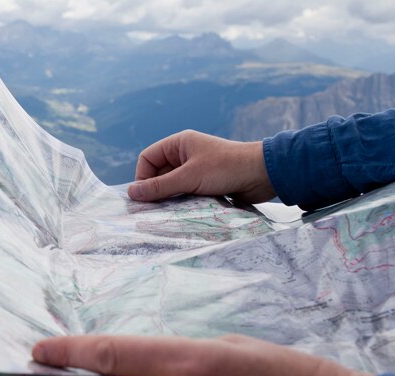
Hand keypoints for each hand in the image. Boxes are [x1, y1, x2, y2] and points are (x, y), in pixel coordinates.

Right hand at [130, 130, 276, 203]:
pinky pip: (185, 193)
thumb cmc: (225, 168)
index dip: (142, 177)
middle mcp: (185, 155)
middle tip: (153, 210)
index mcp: (179, 144)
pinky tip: (183, 212)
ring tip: (170, 211)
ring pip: (172, 186)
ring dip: (170, 198)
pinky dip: (182, 202)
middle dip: (156, 190)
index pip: (147, 159)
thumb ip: (159, 187)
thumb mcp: (189, 177)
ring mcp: (196, 169)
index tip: (144, 197)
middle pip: (158, 174)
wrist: (263, 174)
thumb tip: (131, 193)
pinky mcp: (205, 183)